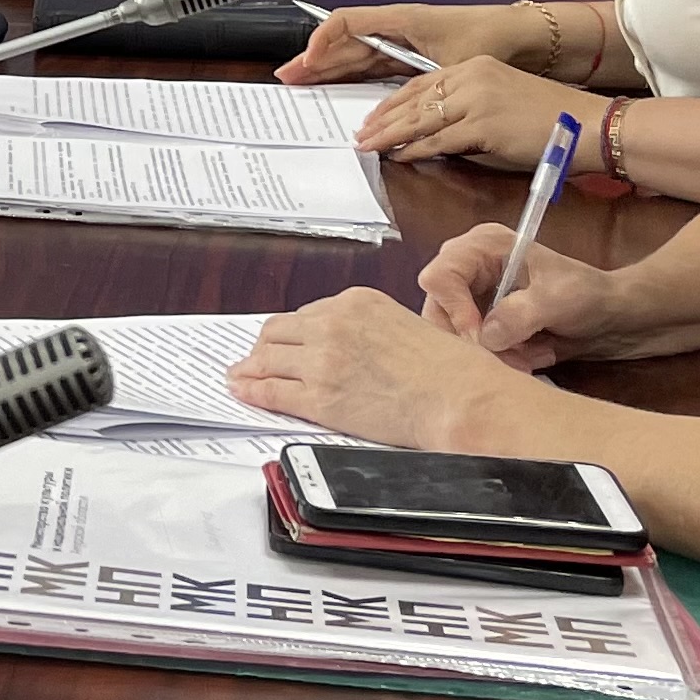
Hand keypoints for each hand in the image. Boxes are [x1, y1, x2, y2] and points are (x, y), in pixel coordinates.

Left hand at [226, 288, 537, 450]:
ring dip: (251, 368)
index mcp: (355, 302)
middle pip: (278, 332)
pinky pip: (271, 391)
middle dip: (266, 348)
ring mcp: (321, 360)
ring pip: (267, 359)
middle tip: (256, 360)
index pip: (306, 314)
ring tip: (241, 377)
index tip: (282, 342)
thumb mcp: (405, 324)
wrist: (458, 397)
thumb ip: (369, 329)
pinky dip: (252, 390)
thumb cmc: (448, 368)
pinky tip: (244, 391)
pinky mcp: (318, 397)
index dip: (291, 333)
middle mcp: (332, 324)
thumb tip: (352, 347)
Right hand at [277, 0, 539, 85]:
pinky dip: (352, 80)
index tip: (306, 59)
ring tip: (301, 84)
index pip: (348, 22)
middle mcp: (397, 31)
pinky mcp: (411, 62)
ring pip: (355, 58)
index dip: (322, 39)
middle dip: (314, 60)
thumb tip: (393, 104)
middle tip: (287, 77)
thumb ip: (421, 81)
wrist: (523, 38)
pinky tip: (336, 91)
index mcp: (401, 21)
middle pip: (345, 44)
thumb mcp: (454, 60)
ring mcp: (402, 46)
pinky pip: (373, 69)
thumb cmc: (491, 38)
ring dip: (328, 71)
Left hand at [351, 55, 604, 169]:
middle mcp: (473, 77)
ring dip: (391, 135)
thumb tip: (436, 129)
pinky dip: (416, 149)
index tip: (375, 115)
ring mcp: (477, 99)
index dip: (395, 101)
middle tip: (361, 133)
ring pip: (421, 119)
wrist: (587, 125)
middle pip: (415, 98)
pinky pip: (440, 139)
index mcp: (477, 66)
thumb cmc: (550, 118)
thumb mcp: (503, 98)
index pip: (422, 82)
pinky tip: (400, 156)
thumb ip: (469, 107)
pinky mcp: (484, 124)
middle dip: (384, 118)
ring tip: (370, 146)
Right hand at [414, 223, 625, 370]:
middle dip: (472, 339)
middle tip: (510, 359)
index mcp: (484, 247)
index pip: (440, 276)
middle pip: (439, 309)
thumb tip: (486, 336)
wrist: (616, 318)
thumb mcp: (559, 300)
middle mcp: (472, 270)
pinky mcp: (486, 323)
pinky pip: (474, 348)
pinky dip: (499, 359)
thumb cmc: (590, 295)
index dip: (454, 309)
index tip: (481, 338)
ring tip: (528, 360)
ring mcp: (477, 298)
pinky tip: (530, 358)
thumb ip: (520, 314)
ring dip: (490, 355)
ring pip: (454, 335)